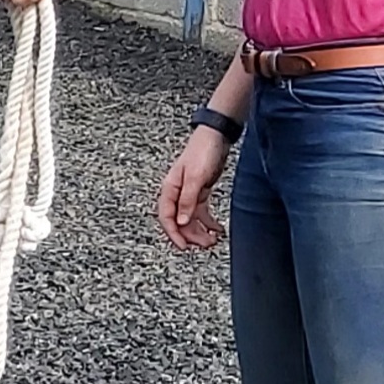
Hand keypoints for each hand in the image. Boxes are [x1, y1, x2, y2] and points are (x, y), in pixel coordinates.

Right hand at [157, 129, 230, 250]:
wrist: (217, 136)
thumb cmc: (202, 151)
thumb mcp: (195, 177)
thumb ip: (188, 200)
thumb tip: (181, 221)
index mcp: (170, 189)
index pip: (166, 217)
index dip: (173, 234)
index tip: (184, 246)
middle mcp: (177, 193)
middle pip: (179, 221)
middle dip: (190, 235)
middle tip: (204, 245)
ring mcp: (189, 193)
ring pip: (190, 219)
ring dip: (200, 231)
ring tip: (212, 240)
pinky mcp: (200, 192)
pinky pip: (201, 212)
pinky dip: (208, 223)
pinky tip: (217, 229)